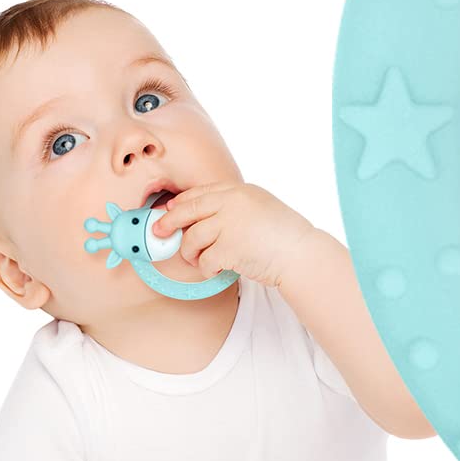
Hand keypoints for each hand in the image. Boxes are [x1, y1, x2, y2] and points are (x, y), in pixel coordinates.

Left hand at [152, 182, 316, 289]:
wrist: (301, 254)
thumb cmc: (283, 235)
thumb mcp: (259, 207)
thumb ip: (233, 207)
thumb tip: (195, 217)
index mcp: (240, 190)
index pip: (200, 192)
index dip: (180, 203)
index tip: (169, 211)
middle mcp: (233, 202)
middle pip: (187, 210)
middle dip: (168, 223)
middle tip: (158, 233)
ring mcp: (229, 224)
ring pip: (191, 238)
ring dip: (190, 253)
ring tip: (199, 260)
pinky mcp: (228, 248)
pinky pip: (204, 261)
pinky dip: (206, 269)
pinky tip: (217, 270)